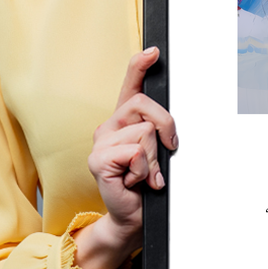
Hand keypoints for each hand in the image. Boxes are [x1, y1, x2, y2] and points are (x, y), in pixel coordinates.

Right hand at [73, 47, 177, 268]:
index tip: (154, 51)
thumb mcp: (158, 152)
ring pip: (145, 132)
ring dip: (154, 158)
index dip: (140, 65)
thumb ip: (159, 132)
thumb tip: (169, 124)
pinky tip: (135, 181)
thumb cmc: (147, 183)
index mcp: (124, 120)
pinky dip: (144, 170)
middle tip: (166, 151)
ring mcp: (100, 142)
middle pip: (145, 105)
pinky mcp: (98, 160)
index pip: (130, 85)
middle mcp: (109, 126)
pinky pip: (135, 152)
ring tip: (145, 174)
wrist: (133, 216)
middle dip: (166, 127)